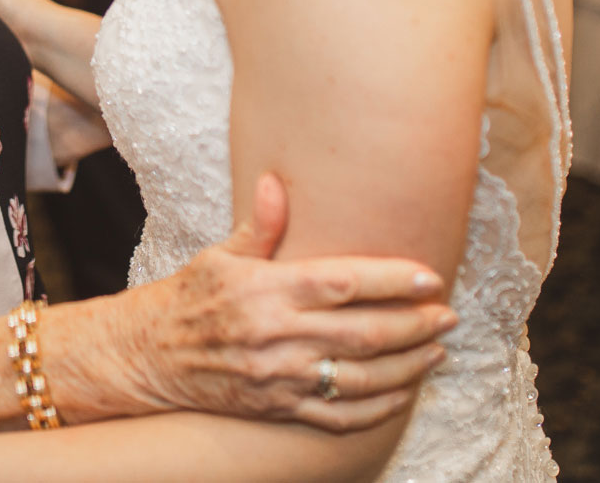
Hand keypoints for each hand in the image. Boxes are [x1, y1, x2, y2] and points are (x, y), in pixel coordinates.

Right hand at [118, 172, 451, 432]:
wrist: (149, 356)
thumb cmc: (188, 298)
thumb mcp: (220, 256)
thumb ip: (259, 226)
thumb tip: (275, 184)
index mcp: (268, 291)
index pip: (343, 283)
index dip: (392, 281)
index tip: (429, 276)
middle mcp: (278, 336)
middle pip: (364, 333)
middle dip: (415, 324)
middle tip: (449, 315)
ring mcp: (280, 377)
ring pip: (360, 378)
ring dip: (407, 366)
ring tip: (437, 351)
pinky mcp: (278, 408)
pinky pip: (338, 416)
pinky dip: (377, 407)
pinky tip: (402, 392)